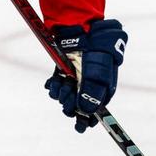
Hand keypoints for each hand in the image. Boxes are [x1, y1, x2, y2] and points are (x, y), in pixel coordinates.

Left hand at [44, 18, 126, 132]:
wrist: (83, 29)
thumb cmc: (96, 51)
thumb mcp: (98, 73)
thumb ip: (92, 93)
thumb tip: (85, 112)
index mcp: (102, 90)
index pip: (94, 112)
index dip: (87, 120)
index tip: (80, 126)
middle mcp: (88, 86)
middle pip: (76, 106)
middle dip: (70, 104)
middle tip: (67, 93)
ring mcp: (75, 79)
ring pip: (64, 97)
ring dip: (60, 94)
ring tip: (60, 84)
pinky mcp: (63, 72)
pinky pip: (56, 86)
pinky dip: (53, 86)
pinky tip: (53, 83)